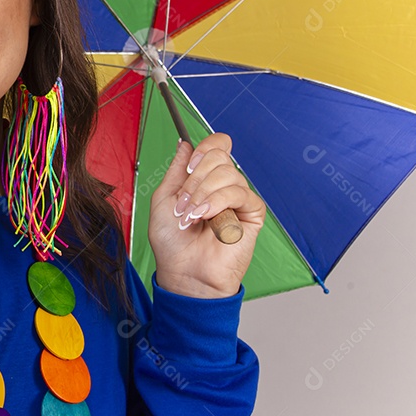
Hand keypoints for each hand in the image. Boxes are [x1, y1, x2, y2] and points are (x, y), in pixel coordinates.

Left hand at [148, 133, 265, 298]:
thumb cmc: (171, 242)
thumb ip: (176, 170)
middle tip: (184, 202)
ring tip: (191, 216)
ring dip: (202, 193)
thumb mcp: (164, 198)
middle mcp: (223, 186)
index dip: (206, 147)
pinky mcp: (251, 214)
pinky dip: (218, 202)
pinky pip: (240, 193)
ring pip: (228, 174)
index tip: (190, 165)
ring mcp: (238, 199)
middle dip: (195, 178)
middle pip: (220, 156)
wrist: (183, 272)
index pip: (217, 146)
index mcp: (204, 179)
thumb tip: (186, 143)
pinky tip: (206, 217)